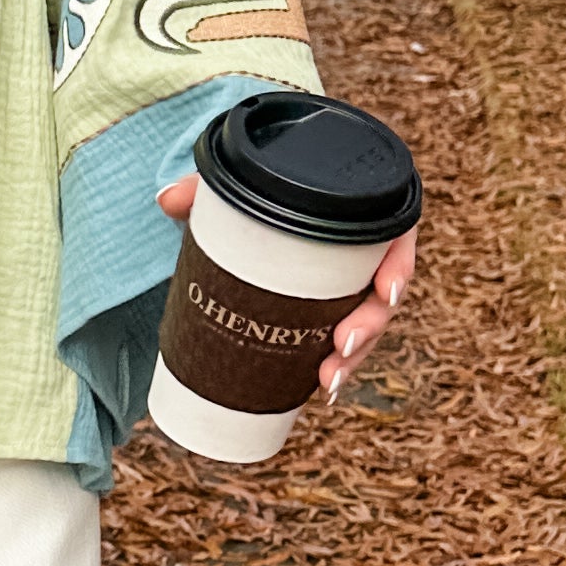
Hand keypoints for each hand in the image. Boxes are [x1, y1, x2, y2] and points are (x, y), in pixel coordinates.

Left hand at [154, 176, 418, 403]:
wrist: (261, 186)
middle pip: (383, 294)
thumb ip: (206, 184)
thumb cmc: (263, 175)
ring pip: (364, 324)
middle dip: (369, 328)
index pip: (398, 237)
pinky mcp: (326, 306)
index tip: (385, 291)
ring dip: (352, 358)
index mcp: (360, 211)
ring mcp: (347, 282)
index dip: (399, 267)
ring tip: (327, 382)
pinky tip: (322, 389)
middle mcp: (362, 250)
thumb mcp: (240, 176)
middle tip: (341, 348)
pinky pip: (340, 337)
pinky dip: (334, 362)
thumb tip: (166, 199)